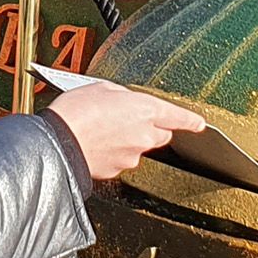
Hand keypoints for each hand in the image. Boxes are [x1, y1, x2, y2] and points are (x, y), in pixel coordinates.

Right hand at [46, 82, 206, 180]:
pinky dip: (113, 153)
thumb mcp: (101, 88)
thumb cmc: (76, 112)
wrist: (57, 142)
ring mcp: (132, 155)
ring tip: (102, 131)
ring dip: (128, 141)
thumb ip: (122, 96)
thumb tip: (123, 102)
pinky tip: (96, 144)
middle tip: (129, 121)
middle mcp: (144, 134)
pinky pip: (121, 159)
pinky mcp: (117, 170)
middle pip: (160, 134)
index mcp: (145, 109)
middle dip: (151, 128)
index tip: (199, 124)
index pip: (178, 116)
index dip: (191, 120)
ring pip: (139, 148)